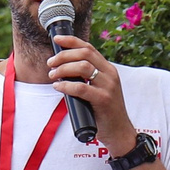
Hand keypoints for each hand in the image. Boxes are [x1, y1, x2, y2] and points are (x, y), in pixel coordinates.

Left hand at [48, 33, 137, 149]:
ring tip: (52, 75)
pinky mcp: (103, 99)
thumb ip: (86, 78)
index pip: (89, 48)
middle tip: (50, 63)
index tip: (56, 39)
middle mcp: (110, 74)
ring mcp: (108, 86)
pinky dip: (66, 86)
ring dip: (63, 69)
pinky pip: (81, 87)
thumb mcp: (98, 89)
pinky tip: (58, 87)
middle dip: (63, 56)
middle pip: (84, 54)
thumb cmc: (104, 111)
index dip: (71, 41)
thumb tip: (62, 69)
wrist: (119, 131)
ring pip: (82, 67)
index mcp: (108, 69)